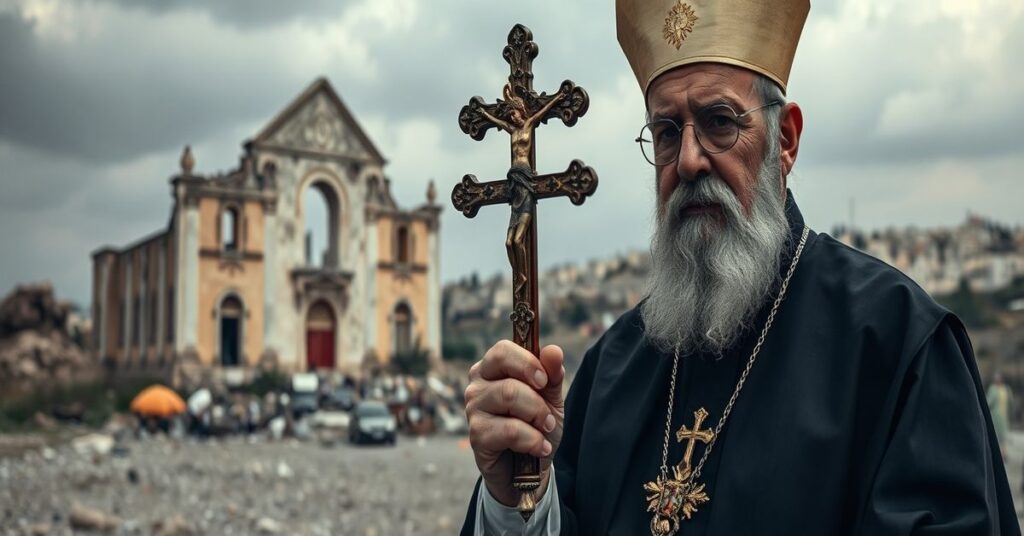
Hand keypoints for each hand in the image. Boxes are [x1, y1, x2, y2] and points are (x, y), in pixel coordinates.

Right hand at [465, 341, 565, 506]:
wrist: (529, 469)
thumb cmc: (536, 426)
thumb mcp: (551, 398)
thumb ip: (553, 374)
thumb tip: (553, 350)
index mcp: (492, 369)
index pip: (502, 350)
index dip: (528, 363)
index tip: (544, 380)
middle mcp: (477, 386)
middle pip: (508, 378)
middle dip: (537, 400)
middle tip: (547, 416)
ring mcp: (473, 410)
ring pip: (509, 398)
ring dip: (537, 419)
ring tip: (544, 431)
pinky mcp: (476, 435)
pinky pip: (509, 430)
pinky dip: (532, 440)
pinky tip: (538, 448)